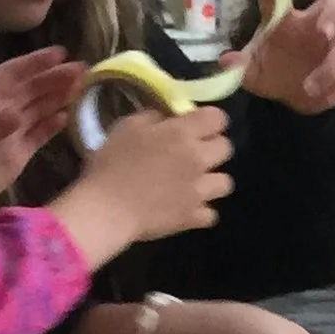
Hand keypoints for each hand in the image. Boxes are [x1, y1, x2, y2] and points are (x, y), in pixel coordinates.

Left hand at [0, 51, 83, 244]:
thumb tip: (16, 115)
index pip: (11, 75)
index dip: (34, 62)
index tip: (60, 52)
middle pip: (30, 90)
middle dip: (54, 77)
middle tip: (82, 69)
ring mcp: (8, 135)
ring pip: (38, 109)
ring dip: (58, 96)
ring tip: (82, 85)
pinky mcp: (16, 156)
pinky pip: (38, 135)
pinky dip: (53, 125)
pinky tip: (68, 116)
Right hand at [51, 108, 231, 272]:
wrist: (108, 209)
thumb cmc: (112, 163)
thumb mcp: (127, 127)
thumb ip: (153, 117)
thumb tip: (167, 116)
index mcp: (182, 133)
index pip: (217, 118)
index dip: (209, 120)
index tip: (196, 126)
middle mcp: (198, 159)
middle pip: (226, 147)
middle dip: (213, 147)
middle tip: (192, 153)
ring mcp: (199, 191)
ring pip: (226, 182)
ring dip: (212, 181)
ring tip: (193, 183)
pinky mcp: (194, 217)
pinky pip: (211, 213)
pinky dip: (200, 211)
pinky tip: (185, 208)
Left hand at [236, 0, 334, 114]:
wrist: (287, 97)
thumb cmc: (270, 71)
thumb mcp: (250, 69)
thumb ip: (239, 65)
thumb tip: (226, 61)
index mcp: (288, 20)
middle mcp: (317, 27)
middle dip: (333, 13)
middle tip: (322, 31)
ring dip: (333, 66)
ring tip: (308, 87)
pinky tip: (325, 97)